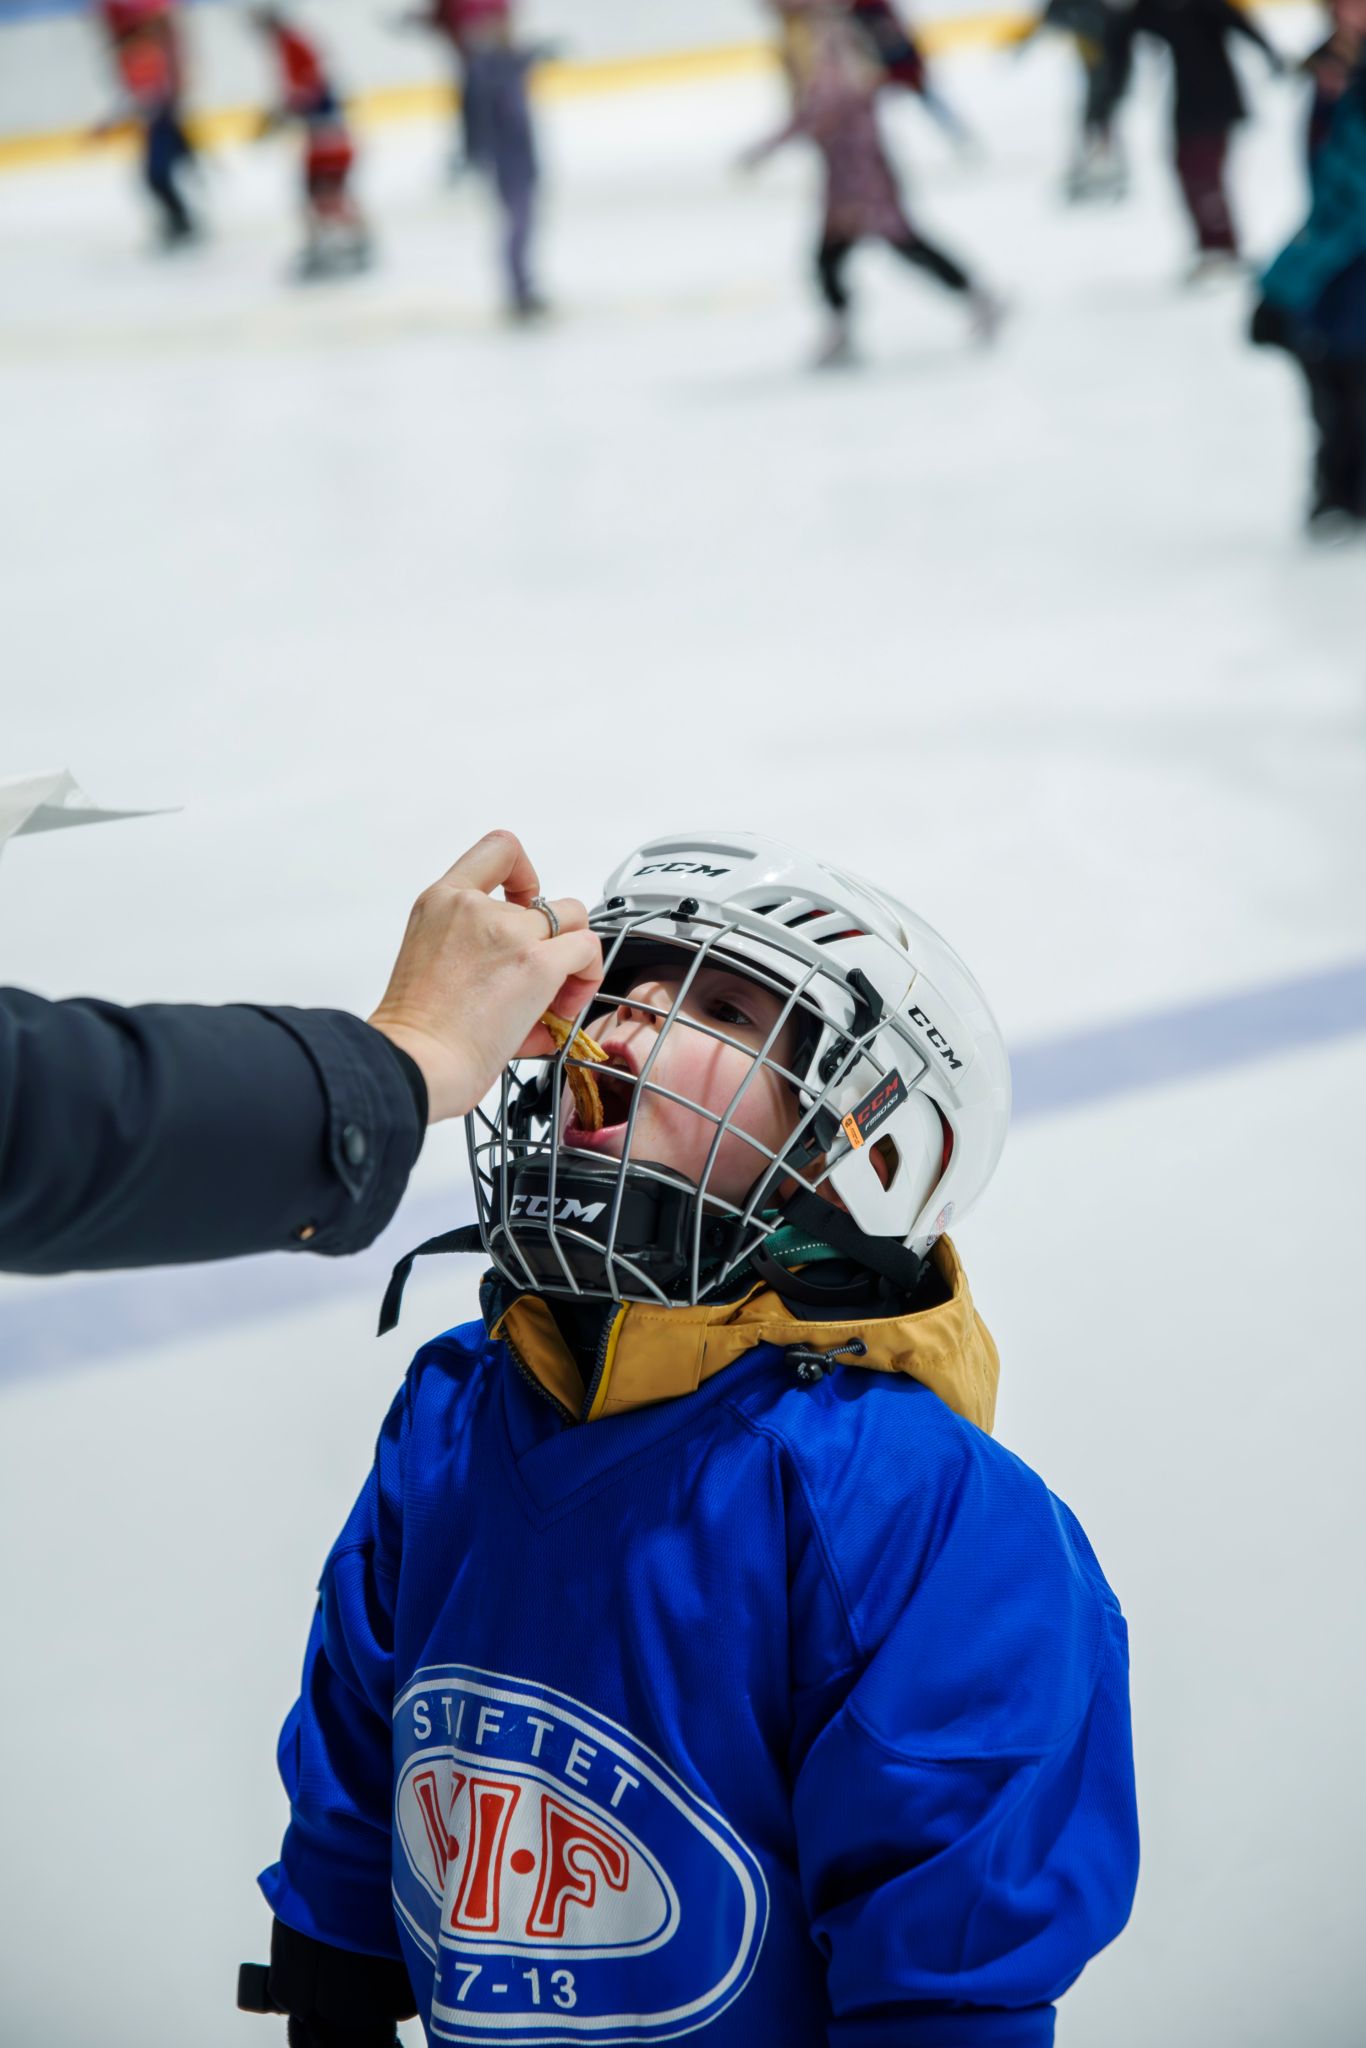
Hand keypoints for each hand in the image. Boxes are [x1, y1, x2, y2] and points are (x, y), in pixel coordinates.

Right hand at [368, 830, 602, 1123]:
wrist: (415, 1062)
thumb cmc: (416, 1033)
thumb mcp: (431, 964)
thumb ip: (474, 953)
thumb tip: (520, 990)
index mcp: (440, 902)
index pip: (498, 850)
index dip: (525, 874)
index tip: (527, 900)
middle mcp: (474, 907)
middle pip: (546, 901)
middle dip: (552, 939)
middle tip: (541, 979)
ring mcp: (509, 932)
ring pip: (574, 920)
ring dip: (573, 957)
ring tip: (556, 998)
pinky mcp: (537, 964)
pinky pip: (587, 951)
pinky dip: (587, 977)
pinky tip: (564, 1009)